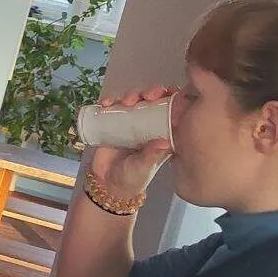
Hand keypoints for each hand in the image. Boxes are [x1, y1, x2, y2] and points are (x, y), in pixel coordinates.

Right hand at [87, 86, 176, 200]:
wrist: (108, 183)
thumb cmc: (133, 177)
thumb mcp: (144, 167)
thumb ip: (151, 155)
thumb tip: (163, 141)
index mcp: (163, 133)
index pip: (172, 110)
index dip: (172, 98)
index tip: (167, 94)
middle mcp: (149, 124)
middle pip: (153, 101)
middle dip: (150, 92)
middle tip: (145, 96)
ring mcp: (131, 122)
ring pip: (134, 101)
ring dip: (130, 95)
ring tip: (124, 101)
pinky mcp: (112, 122)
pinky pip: (112, 107)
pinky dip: (109, 101)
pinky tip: (105, 103)